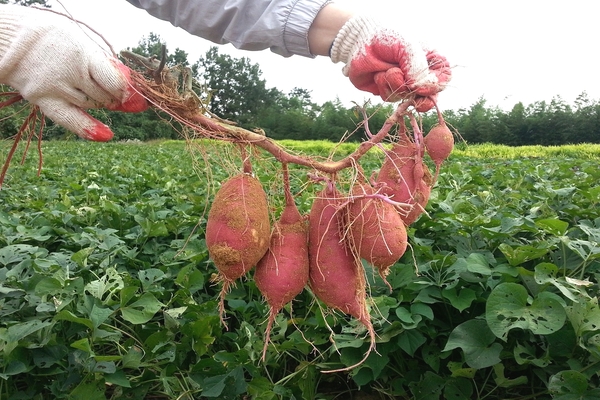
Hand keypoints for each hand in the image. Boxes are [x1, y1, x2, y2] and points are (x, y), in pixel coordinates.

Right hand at [0, 5, 147, 140]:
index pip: (113, 81)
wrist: (11, 38)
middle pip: (104, 96)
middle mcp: (69, 73)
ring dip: (100, 104)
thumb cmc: (56, 40)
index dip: (126, 90)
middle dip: (113, 96)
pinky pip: (69, 119)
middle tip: (111, 90)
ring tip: (95, 92)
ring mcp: (55, 88)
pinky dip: (89, 128)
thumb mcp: (81, 43)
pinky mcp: (42, 100)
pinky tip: (106, 135)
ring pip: (91, 106)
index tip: (133, 94)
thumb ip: (104, 65)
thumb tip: (130, 88)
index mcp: (82, 54)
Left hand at [330, 15, 450, 110]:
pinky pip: (391, 98)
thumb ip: (416, 66)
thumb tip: (418, 88)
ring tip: (387, 70)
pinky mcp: (389, 91)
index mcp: (430, 60)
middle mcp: (419, 74)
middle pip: (430, 96)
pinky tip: (378, 75)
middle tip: (417, 101)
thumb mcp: (406, 46)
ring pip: (407, 97)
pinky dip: (384, 87)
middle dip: (423, 100)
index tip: (424, 86)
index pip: (444, 77)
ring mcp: (404, 85)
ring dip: (395, 85)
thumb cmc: (386, 38)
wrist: (359, 42)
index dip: (436, 85)